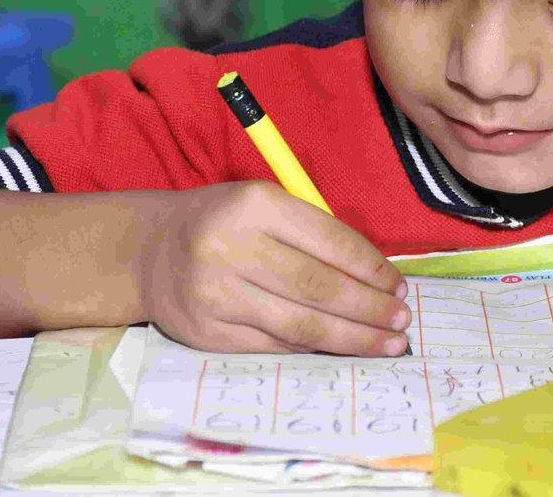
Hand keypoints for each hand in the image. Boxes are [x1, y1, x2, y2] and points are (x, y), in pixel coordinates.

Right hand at [138, 180, 409, 354]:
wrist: (150, 251)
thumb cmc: (225, 222)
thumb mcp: (264, 204)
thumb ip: (312, 233)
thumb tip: (375, 278)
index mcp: (254, 204)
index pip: (329, 241)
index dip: (371, 268)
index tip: (398, 286)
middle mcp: (231, 247)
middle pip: (319, 288)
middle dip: (370, 308)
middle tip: (402, 322)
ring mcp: (216, 295)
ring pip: (300, 325)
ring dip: (352, 338)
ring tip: (387, 344)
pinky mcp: (207, 334)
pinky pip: (274, 346)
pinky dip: (314, 350)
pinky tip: (342, 349)